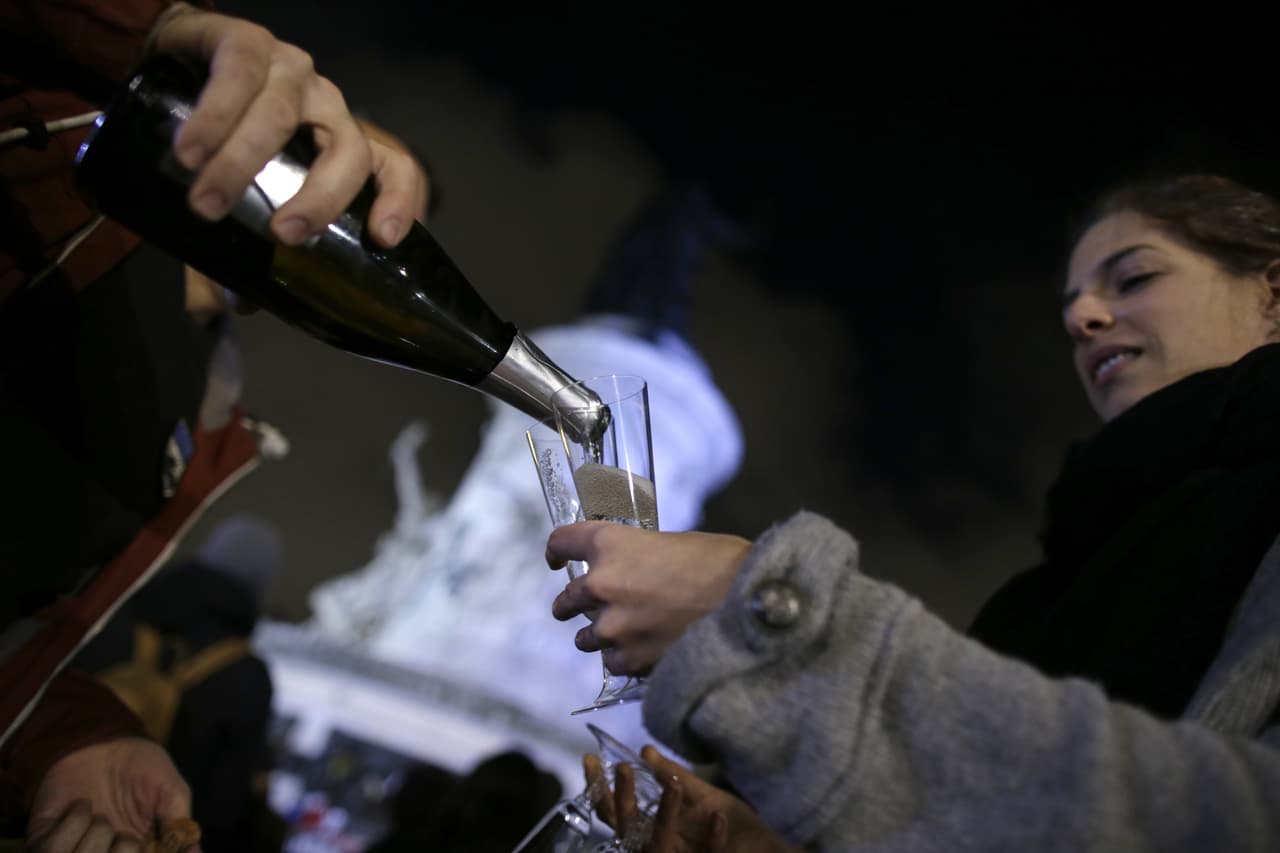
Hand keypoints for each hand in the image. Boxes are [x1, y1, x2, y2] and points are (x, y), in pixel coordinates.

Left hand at [27, 738, 195, 852]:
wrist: (103, 739)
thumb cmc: (141, 764)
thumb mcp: (171, 792)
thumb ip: (180, 825)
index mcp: (136, 848)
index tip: (139, 841)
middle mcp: (105, 851)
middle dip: (122, 852)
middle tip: (125, 835)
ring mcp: (74, 846)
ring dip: (95, 836)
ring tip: (99, 814)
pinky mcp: (46, 837)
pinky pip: (52, 849)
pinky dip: (70, 825)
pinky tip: (80, 807)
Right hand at [147, 5, 419, 247]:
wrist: (166, 66)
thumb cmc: (217, 146)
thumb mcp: (230, 209)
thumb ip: (231, 261)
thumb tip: (228, 309)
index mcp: (341, 146)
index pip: (395, 169)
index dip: (400, 201)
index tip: (384, 239)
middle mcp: (327, 108)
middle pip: (350, 151)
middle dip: (321, 197)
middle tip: (281, 235)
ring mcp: (291, 72)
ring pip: (286, 114)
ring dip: (245, 160)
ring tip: (205, 201)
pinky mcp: (244, 42)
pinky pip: (239, 74)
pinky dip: (215, 116)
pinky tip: (190, 150)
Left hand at [546, 522, 749, 674]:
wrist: (751, 606)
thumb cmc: (724, 565)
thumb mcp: (676, 543)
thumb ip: (642, 555)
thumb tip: (635, 569)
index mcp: (611, 545)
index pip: (562, 542)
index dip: (557, 550)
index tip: (556, 559)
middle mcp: (602, 585)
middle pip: (565, 599)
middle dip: (573, 603)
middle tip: (585, 606)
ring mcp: (613, 627)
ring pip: (586, 637)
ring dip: (601, 634)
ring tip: (625, 633)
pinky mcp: (631, 661)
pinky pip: (613, 663)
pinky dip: (625, 658)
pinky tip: (645, 651)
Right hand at [584, 746, 796, 851]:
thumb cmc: (736, 829)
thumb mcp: (704, 798)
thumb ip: (673, 777)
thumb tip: (646, 750)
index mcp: (655, 832)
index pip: (616, 812)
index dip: (600, 788)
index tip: (590, 759)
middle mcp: (660, 847)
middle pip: (628, 829)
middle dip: (622, 799)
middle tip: (622, 767)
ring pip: (660, 843)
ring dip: (665, 813)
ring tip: (673, 784)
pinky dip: (713, 837)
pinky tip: (719, 814)